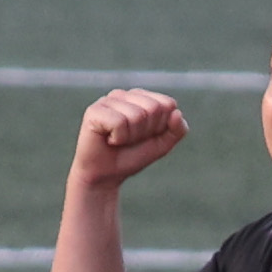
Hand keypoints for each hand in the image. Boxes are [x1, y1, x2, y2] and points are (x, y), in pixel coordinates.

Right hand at [69, 89, 187, 187]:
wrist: (105, 177)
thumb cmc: (131, 157)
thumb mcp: (161, 145)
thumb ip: (177, 130)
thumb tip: (177, 112)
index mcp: (141, 97)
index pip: (167, 104)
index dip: (160, 127)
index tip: (145, 136)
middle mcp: (124, 94)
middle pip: (153, 108)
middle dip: (146, 132)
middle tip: (130, 140)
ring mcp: (108, 100)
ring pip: (137, 116)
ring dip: (131, 137)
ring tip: (118, 141)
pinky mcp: (94, 111)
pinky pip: (119, 123)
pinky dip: (118, 138)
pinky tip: (108, 140)